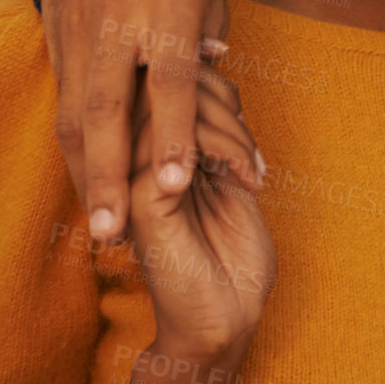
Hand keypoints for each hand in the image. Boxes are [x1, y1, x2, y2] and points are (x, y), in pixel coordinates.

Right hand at [43, 0, 253, 244]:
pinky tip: (87, 186)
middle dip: (109, 174)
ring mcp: (80, 37)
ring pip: (75, 115)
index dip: (171, 132)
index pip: (170, 81)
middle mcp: (116, 30)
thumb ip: (209, 43)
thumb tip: (216, 75)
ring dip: (85, 174)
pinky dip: (73, 149)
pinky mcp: (58, 41)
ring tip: (101, 227)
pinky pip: (63, 103)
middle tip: (116, 232)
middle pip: (107, 109)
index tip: (172, 182)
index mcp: (165, 13)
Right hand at [129, 66, 276, 363]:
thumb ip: (215, 124)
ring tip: (252, 165)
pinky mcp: (143, 205)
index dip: (211, 80)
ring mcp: (132, 183)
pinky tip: (246, 178)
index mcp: (147, 153)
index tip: (242, 112)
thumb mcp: (231, 172)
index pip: (163, 82)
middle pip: (160, 87)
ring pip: (168, 112)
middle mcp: (132, 163)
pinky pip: (173, 151)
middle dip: (219, 97)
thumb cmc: (234, 250)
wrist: (228, 317)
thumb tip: (218, 66)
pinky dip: (222, 150)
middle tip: (249, 142)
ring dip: (227, 126)